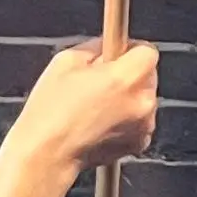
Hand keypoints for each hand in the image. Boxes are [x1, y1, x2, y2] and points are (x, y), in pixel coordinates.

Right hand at [0, 41, 160, 196]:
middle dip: (128, 74)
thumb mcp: (66, 61)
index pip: (148, 51)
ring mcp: (144, 124)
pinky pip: (140, 121)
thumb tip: (110, 43)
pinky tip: (101, 122)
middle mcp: (141, 101)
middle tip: (99, 82)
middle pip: (148, 75)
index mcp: (125, 78)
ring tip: (96, 106)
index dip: (131, 50)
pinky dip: (127, 119)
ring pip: (144, 98)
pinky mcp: (140, 142)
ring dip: (128, 97)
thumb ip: (97, 47)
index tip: (118, 52)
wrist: (48, 152)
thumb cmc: (51, 110)